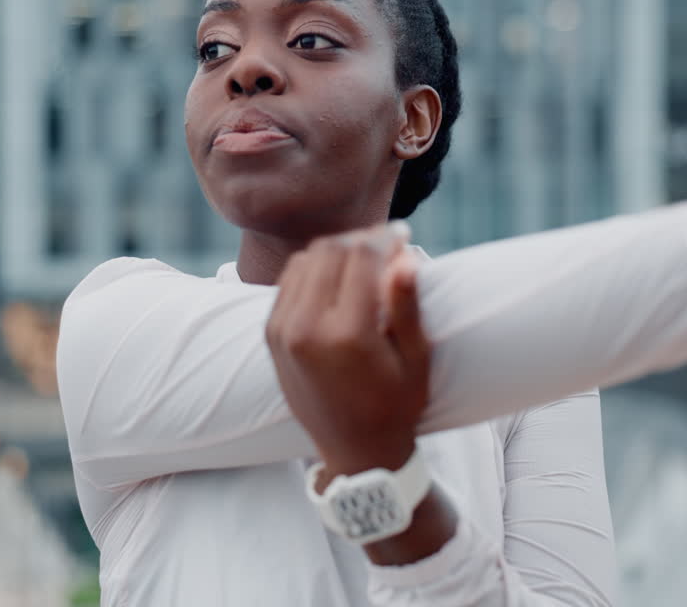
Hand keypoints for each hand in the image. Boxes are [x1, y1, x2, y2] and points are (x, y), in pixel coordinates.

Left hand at [265, 222, 430, 476]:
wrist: (353, 452)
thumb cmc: (396, 407)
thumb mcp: (415, 359)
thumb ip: (407, 305)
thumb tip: (405, 255)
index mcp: (347, 336)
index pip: (361, 256)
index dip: (385, 237)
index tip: (403, 235)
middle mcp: (306, 329)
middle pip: (331, 250)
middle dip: (362, 239)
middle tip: (386, 246)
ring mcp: (282, 331)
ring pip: (307, 259)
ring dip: (337, 250)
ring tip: (365, 262)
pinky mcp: (270, 334)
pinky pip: (289, 279)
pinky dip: (314, 268)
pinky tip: (338, 279)